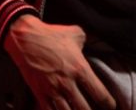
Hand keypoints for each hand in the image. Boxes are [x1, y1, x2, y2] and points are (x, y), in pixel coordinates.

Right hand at [2, 14, 116, 109]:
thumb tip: (97, 41)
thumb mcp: (76, 34)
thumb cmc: (51, 34)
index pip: (100, 94)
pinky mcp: (39, 93)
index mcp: (80, 69)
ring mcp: (52, 90)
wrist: (25, 38)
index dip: (108, 104)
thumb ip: (89, 41)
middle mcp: (68, 83)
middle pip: (84, 109)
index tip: (110, 106)